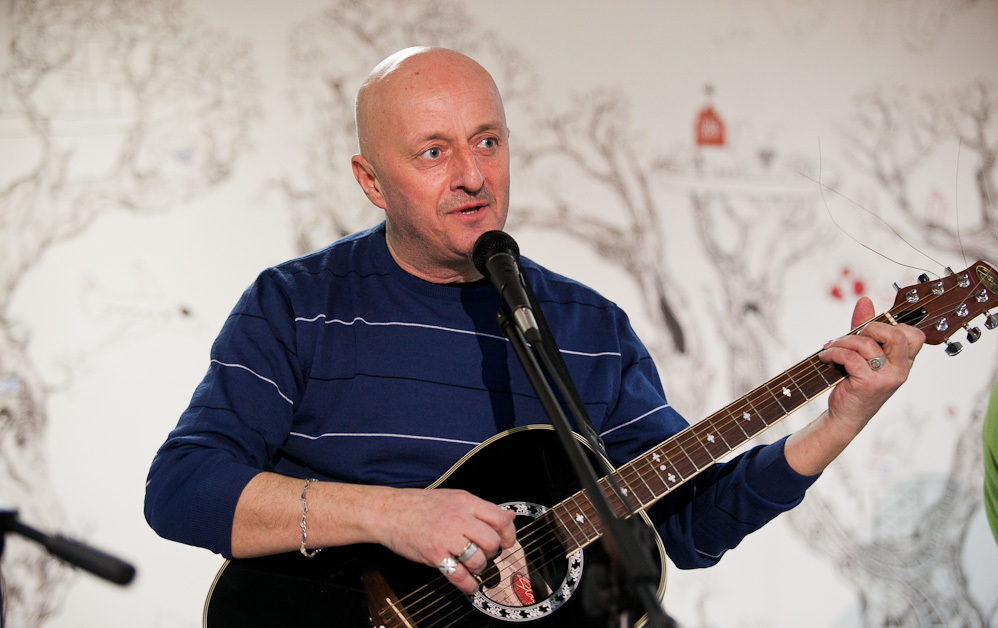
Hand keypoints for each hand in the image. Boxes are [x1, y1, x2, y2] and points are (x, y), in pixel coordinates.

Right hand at [372, 487, 516, 593]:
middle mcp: (459, 518)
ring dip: (479, 568)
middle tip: (485, 553)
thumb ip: (481, 509)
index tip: (507, 541)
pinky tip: (469, 584)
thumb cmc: (419, 505)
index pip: (499, 518)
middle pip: (491, 542)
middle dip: (492, 552)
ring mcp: (446, 537)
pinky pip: (459, 576)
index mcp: (466, 501)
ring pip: (478, 560)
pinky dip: (468, 585)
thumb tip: (508, 516)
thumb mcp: (454, 498)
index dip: (508, 533)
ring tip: (472, 566)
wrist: (389, 511)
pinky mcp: (435, 554)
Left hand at [818, 296, 924, 440]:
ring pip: (867, 344)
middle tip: (853, 335)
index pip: (914, 335)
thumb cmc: (855, 383)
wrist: (845, 416)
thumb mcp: (863, 355)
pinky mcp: (868, 384)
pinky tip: (825, 356)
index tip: (870, 330)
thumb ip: (864, 328)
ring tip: (831, 347)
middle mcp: (900, 370)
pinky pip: (851, 357)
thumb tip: (865, 300)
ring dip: (842, 341)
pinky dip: (833, 352)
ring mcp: (887, 378)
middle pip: (897, 334)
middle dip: (870, 327)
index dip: (893, 325)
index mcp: (904, 362)